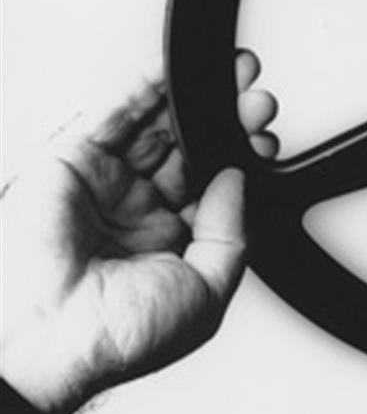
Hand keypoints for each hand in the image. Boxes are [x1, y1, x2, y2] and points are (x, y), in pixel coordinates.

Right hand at [0, 52, 279, 413]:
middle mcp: (135, 213)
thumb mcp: (206, 292)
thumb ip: (229, 234)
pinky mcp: (70, 162)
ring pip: (155, 127)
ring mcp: (103, 186)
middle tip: (257, 102)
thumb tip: (237, 182)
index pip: (213, 189)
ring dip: (193, 100)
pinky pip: (111, 115)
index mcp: (168, 246)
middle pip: (189, 152)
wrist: (52, 341)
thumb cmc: (118, 337)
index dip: (241, 161)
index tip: (266, 141)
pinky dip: (142, 88)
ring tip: (234, 80)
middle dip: (227, 124)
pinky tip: (175, 72)